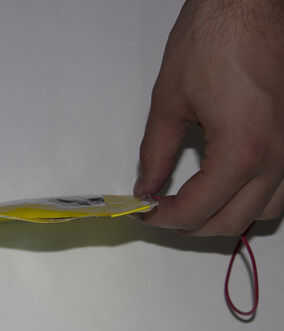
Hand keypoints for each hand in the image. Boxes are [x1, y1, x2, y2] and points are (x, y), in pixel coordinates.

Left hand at [134, 0, 283, 235]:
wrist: (252, 3)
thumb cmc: (213, 41)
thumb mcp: (169, 101)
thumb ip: (155, 153)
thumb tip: (147, 187)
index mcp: (241, 152)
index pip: (197, 211)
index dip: (163, 218)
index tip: (143, 212)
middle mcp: (278, 160)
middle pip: (231, 222)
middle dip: (189, 225)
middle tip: (161, 210)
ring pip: (265, 213)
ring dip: (226, 216)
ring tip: (193, 202)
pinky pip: (283, 189)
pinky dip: (254, 199)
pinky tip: (229, 186)